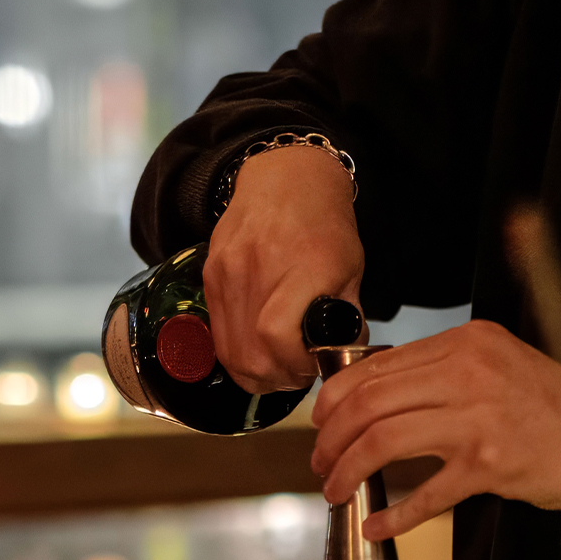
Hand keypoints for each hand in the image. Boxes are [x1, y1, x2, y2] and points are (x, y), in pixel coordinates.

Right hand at [204, 146, 365, 393]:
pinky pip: (218, 333)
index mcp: (301, 267)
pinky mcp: (210, 275)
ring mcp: (227, 273)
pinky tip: (259, 347)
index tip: (313, 367)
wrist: (285, 180)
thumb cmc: (324, 225)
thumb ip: (347, 318)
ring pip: (229, 353)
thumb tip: (341, 362)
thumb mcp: (351, 270)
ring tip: (278, 366)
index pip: (277, 336)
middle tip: (297, 373)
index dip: (295, 366)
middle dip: (277, 379)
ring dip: (255, 373)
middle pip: (250, 356)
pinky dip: (238, 352)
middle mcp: (256, 270)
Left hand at [310, 320, 560, 539]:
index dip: (336, 399)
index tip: (322, 422)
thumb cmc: (552, 409)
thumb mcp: (498, 366)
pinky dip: (394, 514)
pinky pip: (425, 492)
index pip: (378, 367)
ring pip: (383, 441)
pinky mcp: (491, 464)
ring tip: (336, 491)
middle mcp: (470, 372)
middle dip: (332, 438)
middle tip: (321, 463)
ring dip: (349, 471)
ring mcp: (479, 418)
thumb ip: (444, 371)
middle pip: (370, 403)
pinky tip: (377, 525)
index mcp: (467, 342)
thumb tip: (376, 397)